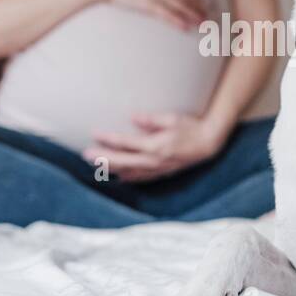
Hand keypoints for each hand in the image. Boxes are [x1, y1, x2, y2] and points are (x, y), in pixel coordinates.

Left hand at [83, 112, 228, 182]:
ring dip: (112, 168)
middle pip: (123, 161)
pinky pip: (142, 178)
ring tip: (96, 165)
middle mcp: (154, 160)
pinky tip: (120, 177)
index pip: (126, 143)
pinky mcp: (162, 172)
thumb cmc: (192, 127)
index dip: (109, 139)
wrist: (209, 143)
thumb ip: (151, 120)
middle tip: (86, 155)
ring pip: (130, 172)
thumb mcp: (173, 118)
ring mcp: (158, 169)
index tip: (95, 134)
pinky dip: (129, 177)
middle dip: (104, 158)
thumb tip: (133, 117)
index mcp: (155, 145)